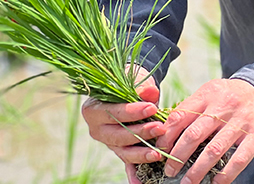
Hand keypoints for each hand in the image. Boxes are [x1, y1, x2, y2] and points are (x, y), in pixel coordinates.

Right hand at [82, 66, 167, 183]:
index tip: (152, 108)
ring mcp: (108, 142)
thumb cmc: (129, 84)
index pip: (113, 113)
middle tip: (159, 129)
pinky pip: (127, 163)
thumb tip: (150, 93)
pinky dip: (133, 173)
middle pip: (118, 135)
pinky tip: (140, 182)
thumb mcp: (134, 80)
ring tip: (157, 153)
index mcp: (94, 110)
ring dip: (141, 154)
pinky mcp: (119, 150)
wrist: (127, 90)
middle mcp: (97, 129)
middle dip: (140, 133)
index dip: (132, 112)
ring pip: (123, 151)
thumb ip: (142, 87)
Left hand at [156, 78, 253, 183]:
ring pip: (214, 150)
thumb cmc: (233, 97)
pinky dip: (226, 174)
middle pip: (194, 134)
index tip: (160, 151)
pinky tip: (215, 182)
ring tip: (187, 183)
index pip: (180, 115)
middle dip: (178, 157)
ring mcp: (242, 121)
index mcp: (209, 94)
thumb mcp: (212, 93)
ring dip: (197, 170)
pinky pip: (239, 159)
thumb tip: (166, 131)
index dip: (167, 136)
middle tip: (169, 171)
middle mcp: (224, 106)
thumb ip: (192, 108)